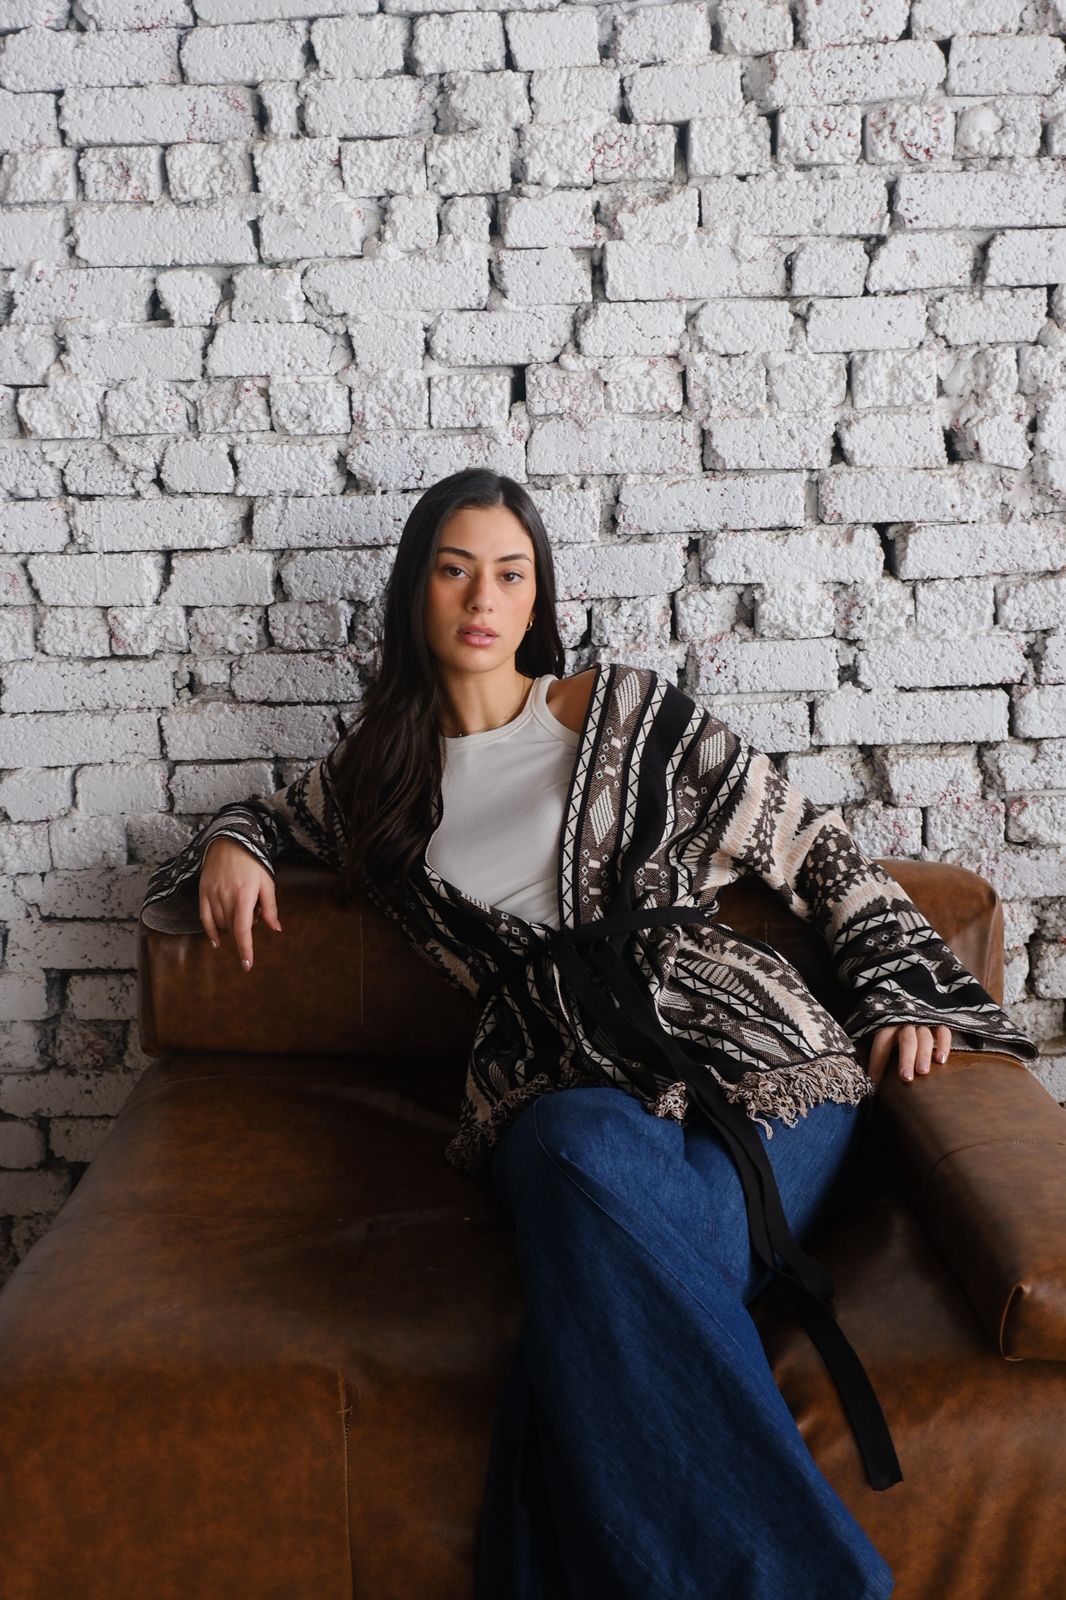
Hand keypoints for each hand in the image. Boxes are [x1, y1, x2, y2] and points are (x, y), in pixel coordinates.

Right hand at [199, 836, 281, 971]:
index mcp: (244, 895)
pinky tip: (217, 942)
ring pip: (221, 924)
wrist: (229, 841)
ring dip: (232, 926)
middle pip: (233, 927)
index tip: (247, 965)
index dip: (245, 949)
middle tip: (253, 911)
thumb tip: (275, 929)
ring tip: (240, 908)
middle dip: (244, 928)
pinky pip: (205, 918)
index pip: (242, 929)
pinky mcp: (203, 892)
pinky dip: (211, 932)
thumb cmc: (252, 862)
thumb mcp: (267, 882)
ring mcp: (212, 895)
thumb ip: (270, 908)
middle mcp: (225, 896)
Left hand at [865, 1023, 952, 1090]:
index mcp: (887, 1025)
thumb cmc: (893, 1031)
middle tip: (906, 1078)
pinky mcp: (938, 1023)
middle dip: (906, 1059)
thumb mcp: (880, 1036)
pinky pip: (943, 1032)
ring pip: (924, 1037)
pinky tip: (941, 1060)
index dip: (877, 1063)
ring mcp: (923, 1022)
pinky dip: (944, 1044)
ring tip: (923, 1072)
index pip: (881, 1043)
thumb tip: (867, 1078)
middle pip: (906, 1040)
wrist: (910, 1006)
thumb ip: (874, 1052)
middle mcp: (905, 1022)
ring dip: (924, 1054)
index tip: (874, 1084)